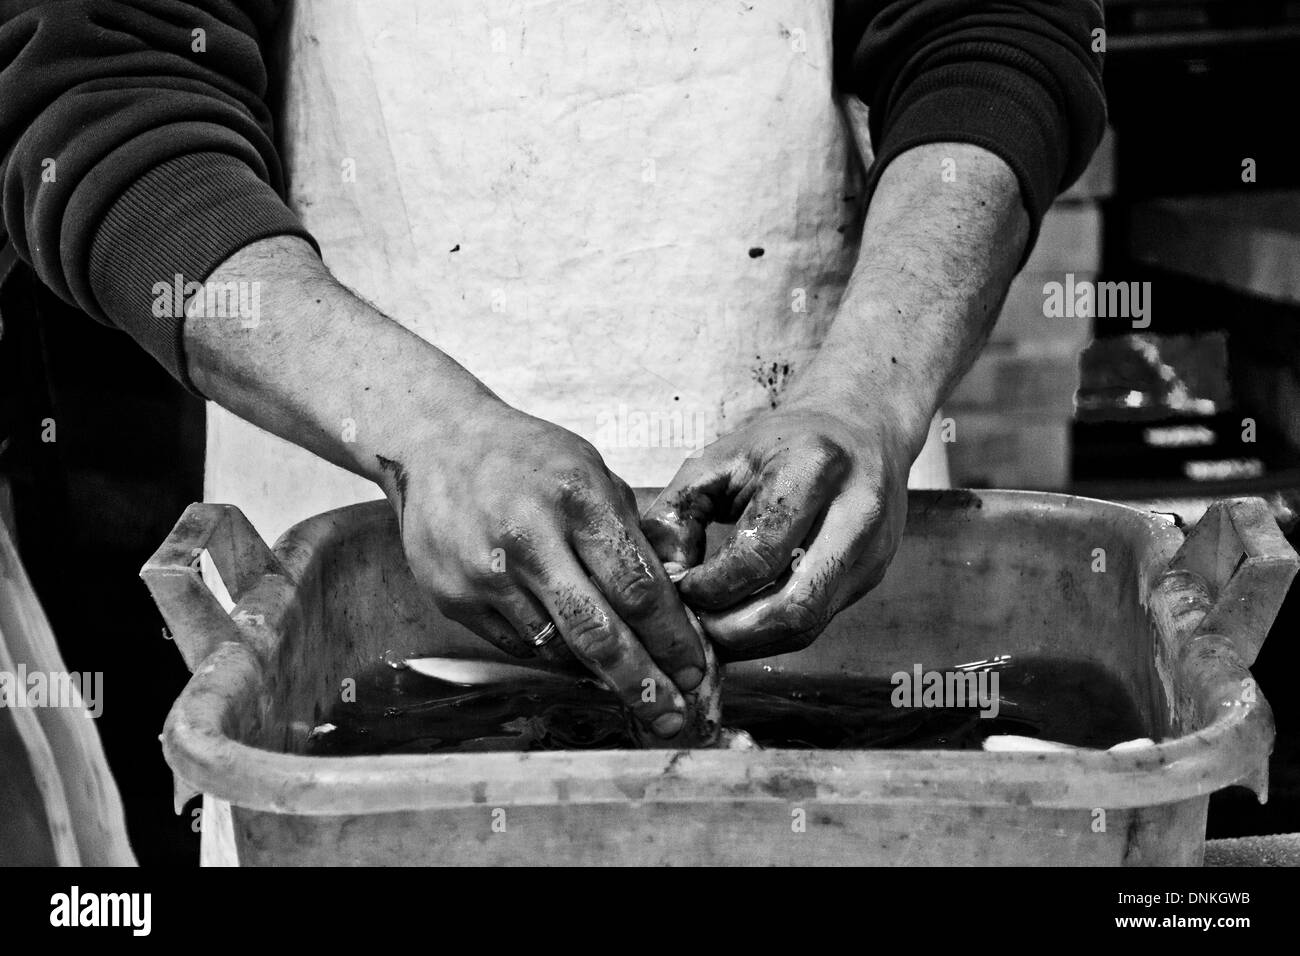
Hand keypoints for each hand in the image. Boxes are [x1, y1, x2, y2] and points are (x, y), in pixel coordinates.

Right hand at [395, 401, 708, 739]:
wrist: (436, 443)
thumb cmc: (527, 457)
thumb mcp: (592, 471)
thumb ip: (632, 533)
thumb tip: (676, 598)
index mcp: (576, 500)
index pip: (636, 587)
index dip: (671, 638)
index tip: (695, 669)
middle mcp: (529, 540)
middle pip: (598, 634)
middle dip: (642, 682)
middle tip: (673, 716)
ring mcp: (486, 574)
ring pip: (557, 648)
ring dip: (600, 675)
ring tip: (635, 691)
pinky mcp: (455, 598)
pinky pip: (519, 645)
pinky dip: (555, 656)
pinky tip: (578, 659)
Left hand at [642, 398, 918, 660]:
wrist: (860, 427)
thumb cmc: (782, 443)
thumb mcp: (718, 458)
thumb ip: (677, 513)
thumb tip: (662, 579)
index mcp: (814, 468)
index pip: (759, 555)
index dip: (712, 586)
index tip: (682, 589)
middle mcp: (857, 513)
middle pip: (794, 606)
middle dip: (733, 630)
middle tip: (694, 627)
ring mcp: (871, 551)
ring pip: (808, 625)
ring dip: (752, 641)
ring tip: (711, 631)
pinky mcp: (872, 577)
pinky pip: (817, 623)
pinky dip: (772, 635)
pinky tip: (740, 625)